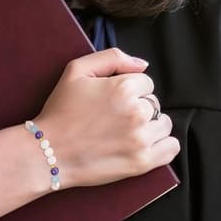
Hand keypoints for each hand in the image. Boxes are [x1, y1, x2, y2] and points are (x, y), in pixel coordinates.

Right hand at [36, 47, 179, 188]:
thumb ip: (112, 57)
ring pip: (164, 123)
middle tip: (115, 117)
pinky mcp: (142, 162)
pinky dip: (162, 145)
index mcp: (123, 88)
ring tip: (127, 131)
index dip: (129, 88)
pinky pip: (171, 148)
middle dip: (139, 106)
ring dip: (150, 125)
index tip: (113, 99)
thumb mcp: (76, 70)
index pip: (145, 81)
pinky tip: (144, 143)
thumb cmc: (60, 110)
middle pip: (155, 103)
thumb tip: (142, 64)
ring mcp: (141, 139)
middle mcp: (136, 112)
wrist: (49, 151)